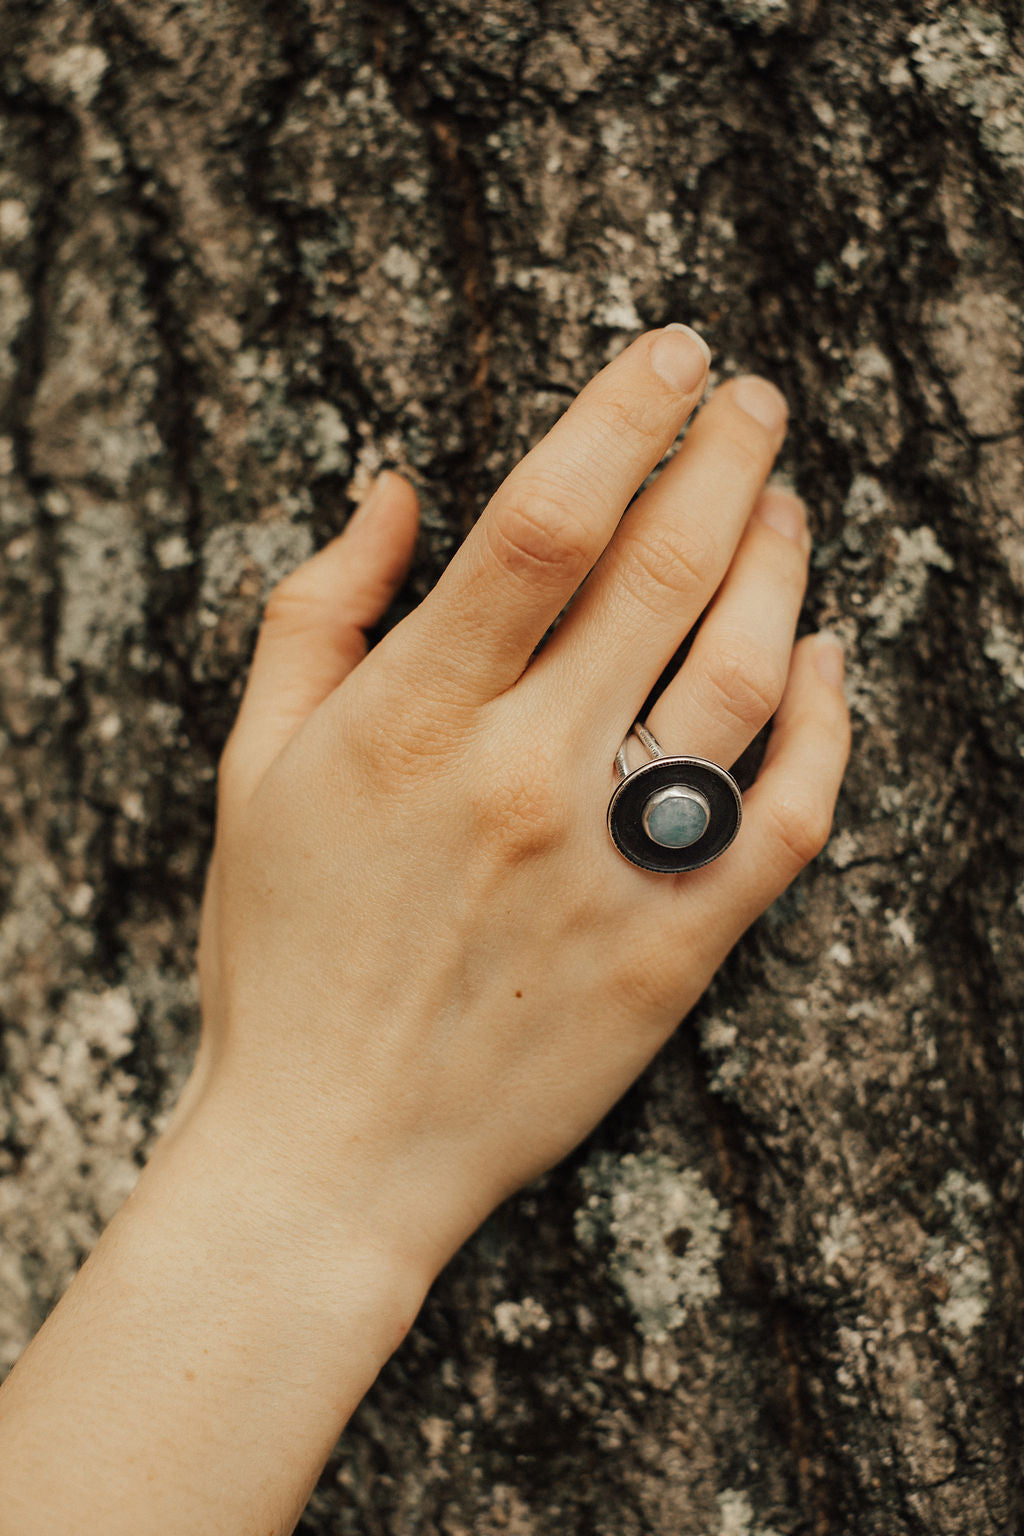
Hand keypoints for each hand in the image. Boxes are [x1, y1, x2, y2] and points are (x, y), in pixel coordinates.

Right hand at [181, 328, 849, 1280]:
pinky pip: (791, 810)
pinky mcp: (679, 942)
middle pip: (666, 571)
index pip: (545, 522)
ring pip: (746, 671)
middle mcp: (527, 775)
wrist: (335, 1152)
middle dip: (726, 457)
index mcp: (414, 719)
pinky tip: (824, 655)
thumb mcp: (253, 770)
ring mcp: (615, 860)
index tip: (668, 354)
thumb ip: (317, 615)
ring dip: (782, 563)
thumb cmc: (282, 953)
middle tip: (753, 398)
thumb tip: (390, 491)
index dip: (620, 416)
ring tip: (786, 503)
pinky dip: (827, 718)